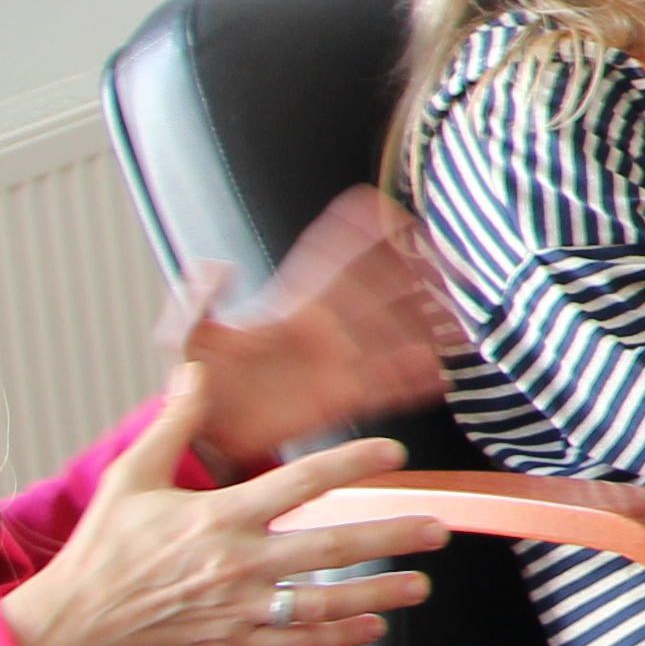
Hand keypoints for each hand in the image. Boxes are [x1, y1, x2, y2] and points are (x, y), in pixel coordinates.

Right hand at [0, 379, 441, 645]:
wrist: (75, 624)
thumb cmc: (104, 550)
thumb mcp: (131, 477)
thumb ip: (172, 423)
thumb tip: (193, 371)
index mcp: (218, 517)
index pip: (298, 484)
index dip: (350, 464)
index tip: (393, 453)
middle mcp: (237, 563)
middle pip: (329, 547)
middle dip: (388, 537)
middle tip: (436, 529)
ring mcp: (239, 608)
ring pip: (324, 602)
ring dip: (378, 593)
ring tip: (421, 584)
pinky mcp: (234, 644)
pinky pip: (297, 642)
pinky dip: (339, 635)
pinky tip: (372, 626)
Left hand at [164, 188, 450, 463]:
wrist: (205, 433)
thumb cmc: (194, 381)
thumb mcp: (184, 336)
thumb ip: (197, 300)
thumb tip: (222, 266)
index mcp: (289, 307)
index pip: (331, 261)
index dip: (358, 234)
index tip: (389, 212)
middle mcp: (322, 332)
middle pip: (378, 295)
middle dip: (413, 276)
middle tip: (449, 262)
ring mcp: (334, 366)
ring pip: (391, 338)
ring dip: (425, 328)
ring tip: (460, 319)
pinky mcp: (339, 401)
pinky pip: (384, 388)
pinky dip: (412, 382)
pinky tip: (440, 375)